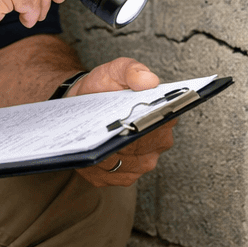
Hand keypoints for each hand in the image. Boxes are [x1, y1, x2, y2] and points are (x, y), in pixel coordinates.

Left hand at [68, 58, 174, 187]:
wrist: (83, 101)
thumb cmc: (104, 86)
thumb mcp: (116, 70)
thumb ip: (132, 70)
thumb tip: (149, 80)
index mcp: (164, 117)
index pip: (159, 126)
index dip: (143, 125)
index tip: (127, 120)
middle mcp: (157, 144)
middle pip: (142, 150)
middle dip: (123, 140)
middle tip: (104, 129)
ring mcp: (140, 164)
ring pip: (125, 165)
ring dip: (108, 154)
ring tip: (93, 139)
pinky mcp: (121, 177)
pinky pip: (109, 176)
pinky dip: (96, 166)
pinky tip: (86, 151)